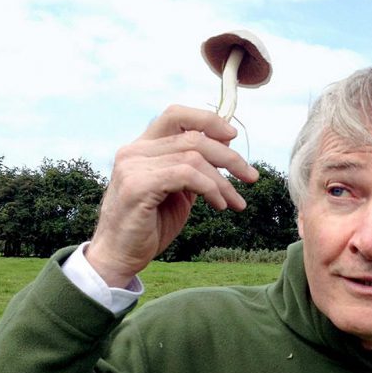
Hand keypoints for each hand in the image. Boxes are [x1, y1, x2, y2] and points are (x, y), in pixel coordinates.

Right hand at [86, 105, 258, 287]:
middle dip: (229, 157)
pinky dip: (210, 188)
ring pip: (193, 157)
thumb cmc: (150, 227)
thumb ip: (194, 169)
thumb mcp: (178, 192)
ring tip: (234, 202)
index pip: (176, 115)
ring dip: (223, 181)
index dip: (208, 120)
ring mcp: (133, 166)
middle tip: (251, 177)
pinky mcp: (138, 186)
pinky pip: (186, 175)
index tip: (233, 137)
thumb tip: (226, 147)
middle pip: (192, 136)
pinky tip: (219, 205)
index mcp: (142, 148)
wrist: (120, 257)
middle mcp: (134, 151)